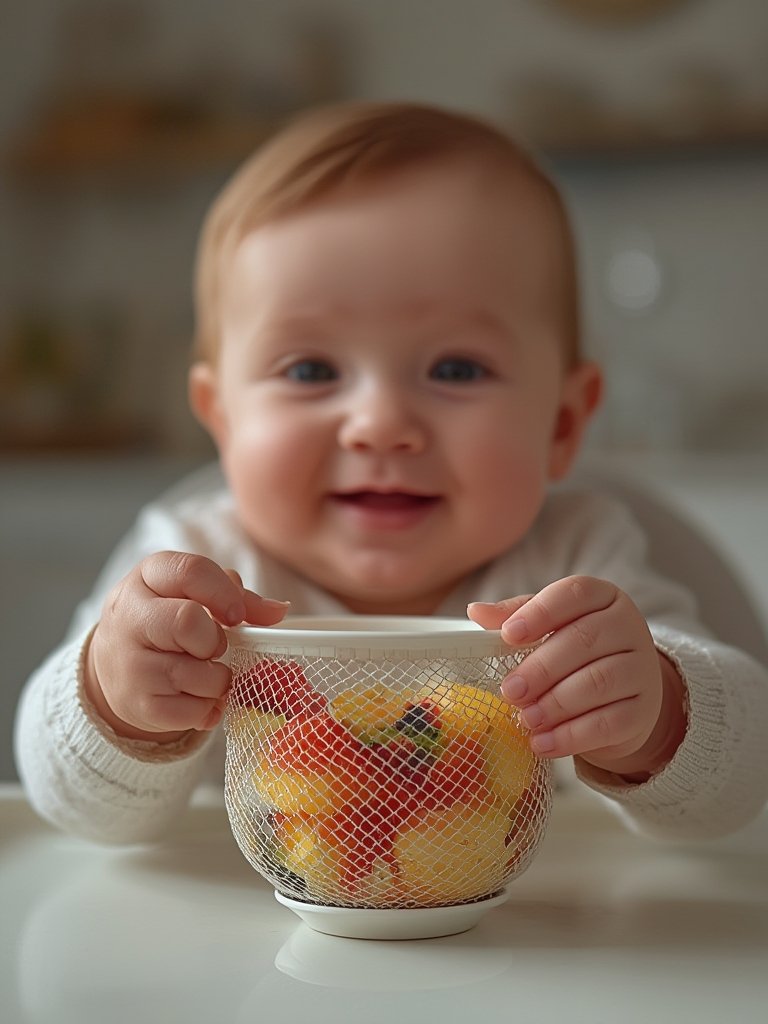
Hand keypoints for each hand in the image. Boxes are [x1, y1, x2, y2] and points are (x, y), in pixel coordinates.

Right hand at [85, 551, 289, 742]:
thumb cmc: (167, 623)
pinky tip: (196, 697)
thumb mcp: (193, 595)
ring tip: (205, 674)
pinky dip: (207, 708)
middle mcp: (130, 616)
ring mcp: (129, 662)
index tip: (238, 616)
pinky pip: (192, 710)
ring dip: (217, 679)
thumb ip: (236, 597)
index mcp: (147, 578)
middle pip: (187, 621)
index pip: (190, 572)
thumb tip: (278, 611)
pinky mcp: (136, 704)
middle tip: (214, 648)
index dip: (224, 594)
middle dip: (214, 640)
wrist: (116, 667)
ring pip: (195, 673)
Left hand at [468, 576, 686, 777]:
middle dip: (541, 668)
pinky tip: (542, 743)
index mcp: (602, 597)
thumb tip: (476, 611)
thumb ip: (514, 616)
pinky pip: (608, 723)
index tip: (508, 635)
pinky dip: (571, 736)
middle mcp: (628, 627)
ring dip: (555, 704)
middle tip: (510, 691)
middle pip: (584, 640)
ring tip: (525, 718)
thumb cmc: (575, 653)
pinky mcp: (644, 710)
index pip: (574, 593)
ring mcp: (642, 669)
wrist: (622, 695)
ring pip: (599, 683)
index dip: (540, 613)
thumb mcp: (547, 627)